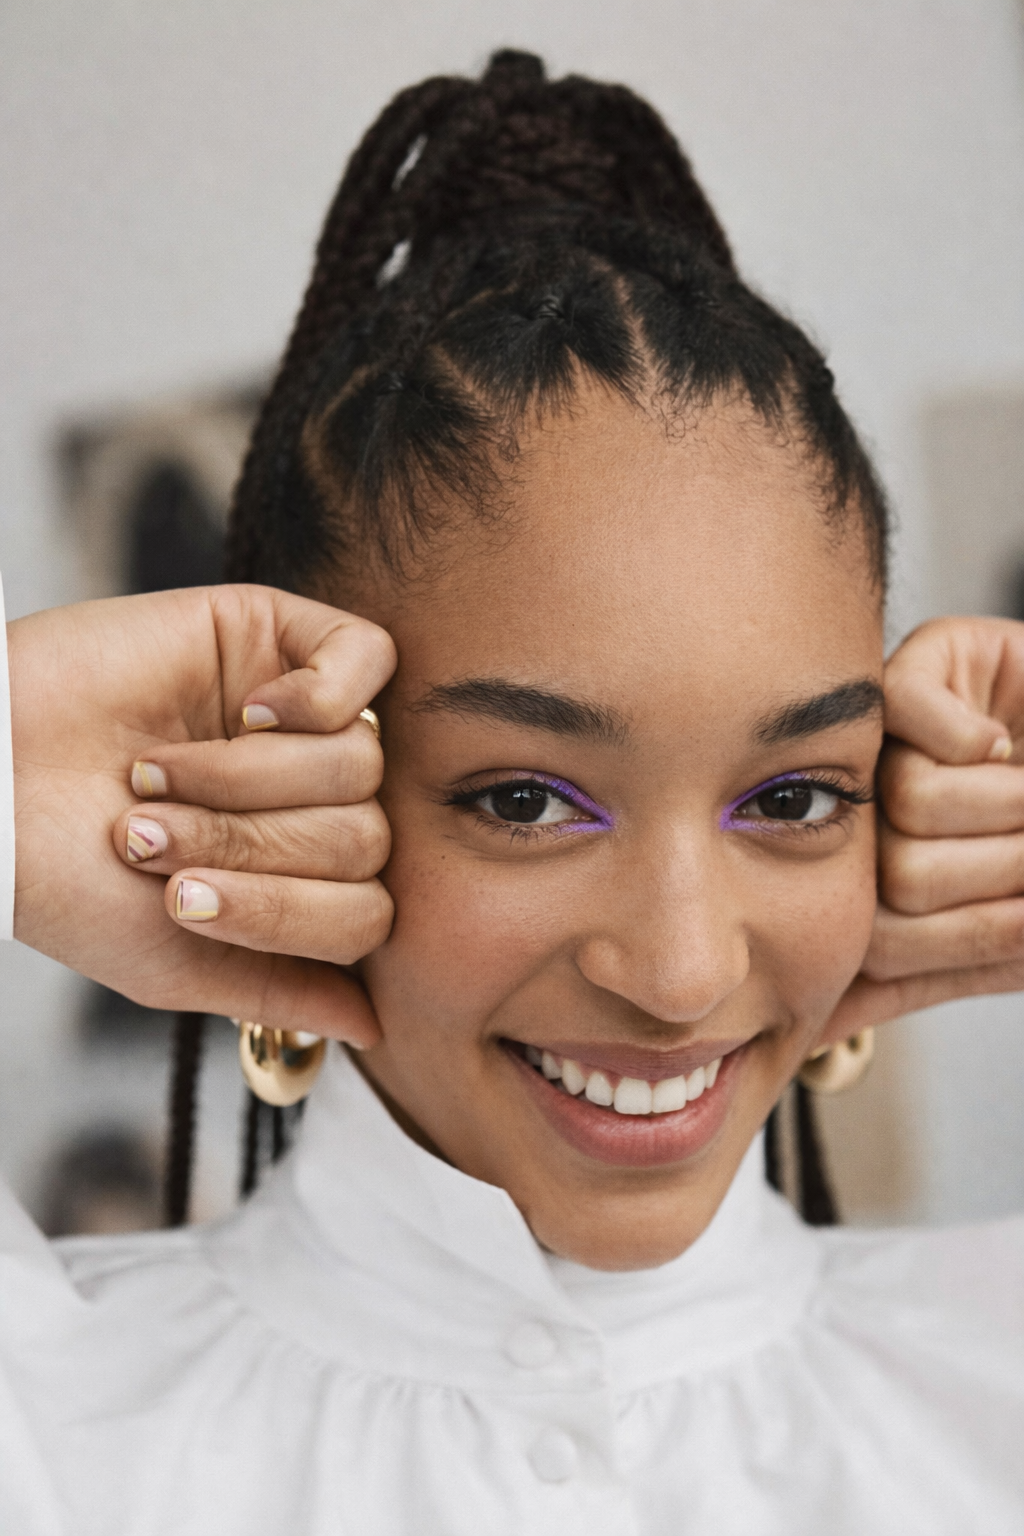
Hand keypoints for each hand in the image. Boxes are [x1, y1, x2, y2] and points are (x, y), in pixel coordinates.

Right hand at [10, 585, 395, 1042]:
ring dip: (248, 780)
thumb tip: (373, 1030)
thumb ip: (279, 989)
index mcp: (295, 876)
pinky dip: (318, 697)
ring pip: (362, 760)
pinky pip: (369, 658)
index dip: (284, 916)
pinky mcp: (277, 634)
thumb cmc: (63, 876)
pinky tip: (247, 712)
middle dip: (251, 848)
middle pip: (367, 838)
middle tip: (147, 835)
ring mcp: (301, 715)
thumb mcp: (174, 959)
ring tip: (153, 775)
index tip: (179, 905)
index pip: (368, 913)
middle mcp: (310, 797)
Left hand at [825, 616, 1023, 1040]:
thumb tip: (806, 1035)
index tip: (1020, 930)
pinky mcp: (931, 656)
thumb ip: (921, 972)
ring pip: (909, 797)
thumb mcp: (1002, 936)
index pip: (880, 941)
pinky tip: (998, 744)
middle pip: (900, 874)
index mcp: (882, 869)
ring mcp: (893, 727)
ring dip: (1005, 808)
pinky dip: (970, 738)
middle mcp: (873, 799)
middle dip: (1004, 873)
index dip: (972, 942)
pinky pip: (905, 704)